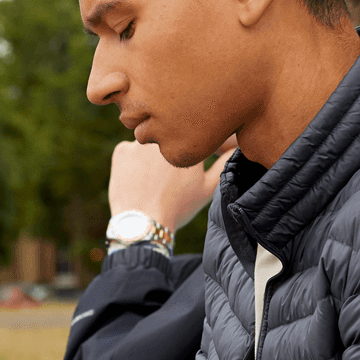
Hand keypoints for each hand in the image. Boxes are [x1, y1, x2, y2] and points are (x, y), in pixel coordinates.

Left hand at [108, 136, 235, 231]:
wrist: (142, 224)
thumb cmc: (178, 208)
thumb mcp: (207, 188)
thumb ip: (224, 163)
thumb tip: (238, 147)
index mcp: (188, 142)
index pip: (194, 136)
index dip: (194, 150)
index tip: (189, 168)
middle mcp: (164, 135)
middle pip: (169, 139)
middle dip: (170, 153)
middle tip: (167, 181)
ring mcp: (140, 141)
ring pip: (149, 145)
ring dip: (151, 157)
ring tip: (152, 182)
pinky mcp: (121, 150)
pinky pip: (129, 152)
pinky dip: (132, 163)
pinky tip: (137, 181)